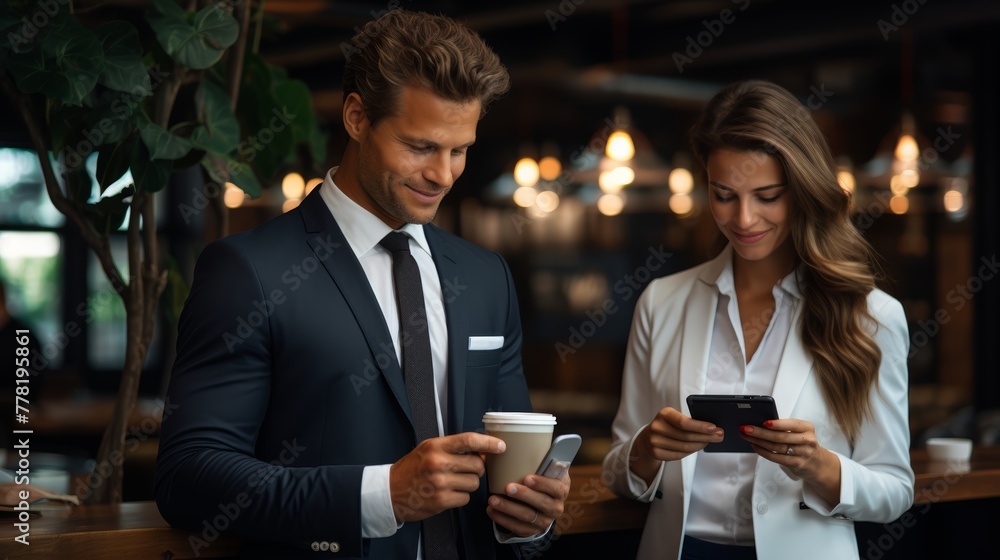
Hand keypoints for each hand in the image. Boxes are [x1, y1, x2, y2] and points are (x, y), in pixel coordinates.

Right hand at [390, 432, 505, 522]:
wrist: (390, 492)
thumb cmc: (412, 469)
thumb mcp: (428, 449)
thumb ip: (453, 448)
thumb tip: (482, 450)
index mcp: (436, 446)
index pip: (469, 440)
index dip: (489, 443)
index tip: (500, 446)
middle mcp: (438, 463)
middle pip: (477, 465)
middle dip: (476, 469)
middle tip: (464, 470)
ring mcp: (439, 483)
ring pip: (474, 483)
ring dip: (468, 484)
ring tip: (452, 482)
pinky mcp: (441, 501)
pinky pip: (465, 498)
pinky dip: (460, 497)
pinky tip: (447, 493)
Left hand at [486, 467, 570, 536]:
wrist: (539, 503)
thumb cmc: (537, 478)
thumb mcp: (541, 469)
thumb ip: (532, 459)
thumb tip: (503, 444)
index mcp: (561, 487)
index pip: (556, 487)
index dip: (543, 483)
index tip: (527, 477)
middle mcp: (557, 506)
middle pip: (542, 503)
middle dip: (524, 495)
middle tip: (508, 487)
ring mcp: (546, 520)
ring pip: (528, 516)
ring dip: (509, 508)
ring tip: (493, 499)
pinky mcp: (533, 530)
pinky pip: (519, 527)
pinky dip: (503, 519)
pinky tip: (491, 510)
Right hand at [630, 407, 723, 482]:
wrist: (648, 437)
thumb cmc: (667, 425)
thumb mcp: (674, 417)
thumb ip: (688, 420)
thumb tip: (711, 428)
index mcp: (664, 414)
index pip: (684, 422)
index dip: (700, 426)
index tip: (714, 428)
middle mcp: (657, 427)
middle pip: (686, 436)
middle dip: (706, 436)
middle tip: (719, 436)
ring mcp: (655, 441)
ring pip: (684, 447)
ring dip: (700, 445)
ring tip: (709, 442)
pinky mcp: (656, 453)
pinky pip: (679, 455)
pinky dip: (691, 451)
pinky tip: (697, 447)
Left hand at [738, 418, 840, 503]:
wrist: (818, 464)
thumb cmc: (804, 444)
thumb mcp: (801, 432)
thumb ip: (786, 428)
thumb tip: (760, 423)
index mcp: (807, 428)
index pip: (792, 424)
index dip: (778, 424)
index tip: (764, 422)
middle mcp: (807, 440)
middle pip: (781, 436)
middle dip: (760, 432)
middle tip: (745, 428)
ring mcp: (803, 453)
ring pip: (777, 447)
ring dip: (758, 441)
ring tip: (745, 435)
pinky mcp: (797, 464)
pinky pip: (777, 458)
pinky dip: (764, 452)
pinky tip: (754, 446)